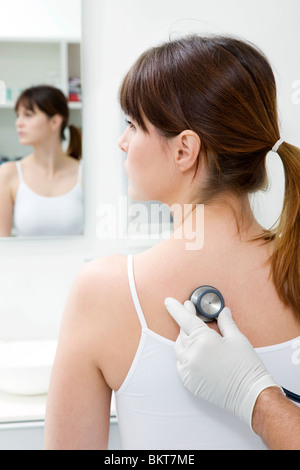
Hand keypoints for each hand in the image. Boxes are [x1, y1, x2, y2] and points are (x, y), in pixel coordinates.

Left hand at [165, 297, 281, 429]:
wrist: (250, 395)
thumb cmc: (246, 366)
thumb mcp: (237, 339)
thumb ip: (226, 322)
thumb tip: (223, 312)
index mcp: (204, 340)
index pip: (185, 319)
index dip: (177, 309)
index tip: (169, 302)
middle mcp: (193, 354)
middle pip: (182, 333)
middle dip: (185, 322)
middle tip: (191, 312)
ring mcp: (189, 369)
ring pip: (179, 348)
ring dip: (184, 339)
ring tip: (194, 334)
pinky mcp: (189, 382)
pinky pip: (180, 364)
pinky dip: (184, 356)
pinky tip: (194, 353)